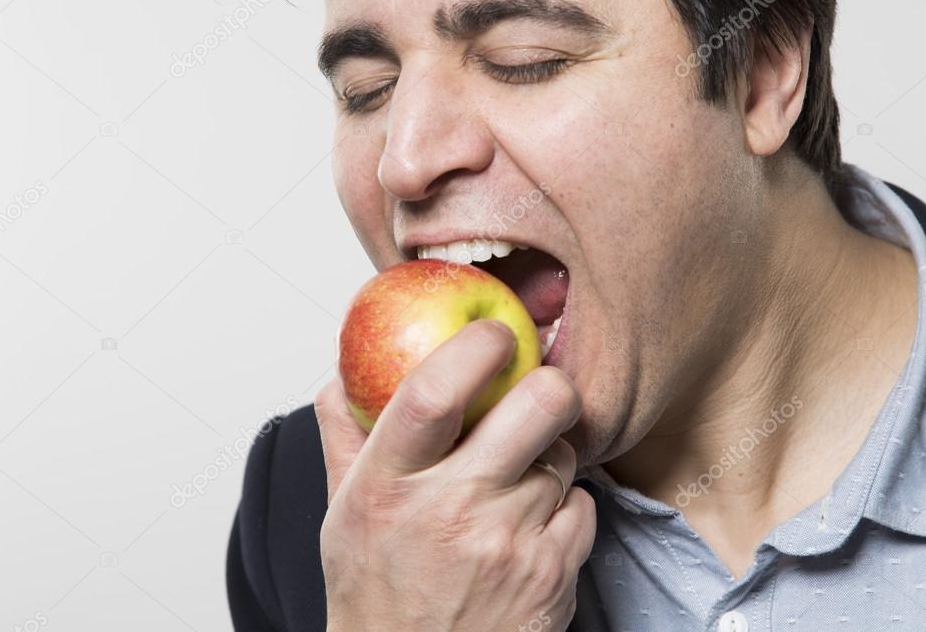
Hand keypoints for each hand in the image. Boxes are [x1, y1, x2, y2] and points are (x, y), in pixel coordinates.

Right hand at [315, 319, 596, 630]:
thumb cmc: (377, 592)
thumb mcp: (342, 513)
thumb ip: (344, 437)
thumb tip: (341, 377)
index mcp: (388, 485)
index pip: (432, 392)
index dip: (474, 347)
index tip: (494, 334)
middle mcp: (448, 510)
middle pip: (536, 405)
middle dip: (550, 384)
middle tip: (540, 391)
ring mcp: (507, 544)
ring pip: (565, 456)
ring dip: (550, 456)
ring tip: (518, 481)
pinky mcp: (551, 576)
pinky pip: (585, 506)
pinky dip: (566, 507)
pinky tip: (533, 527)